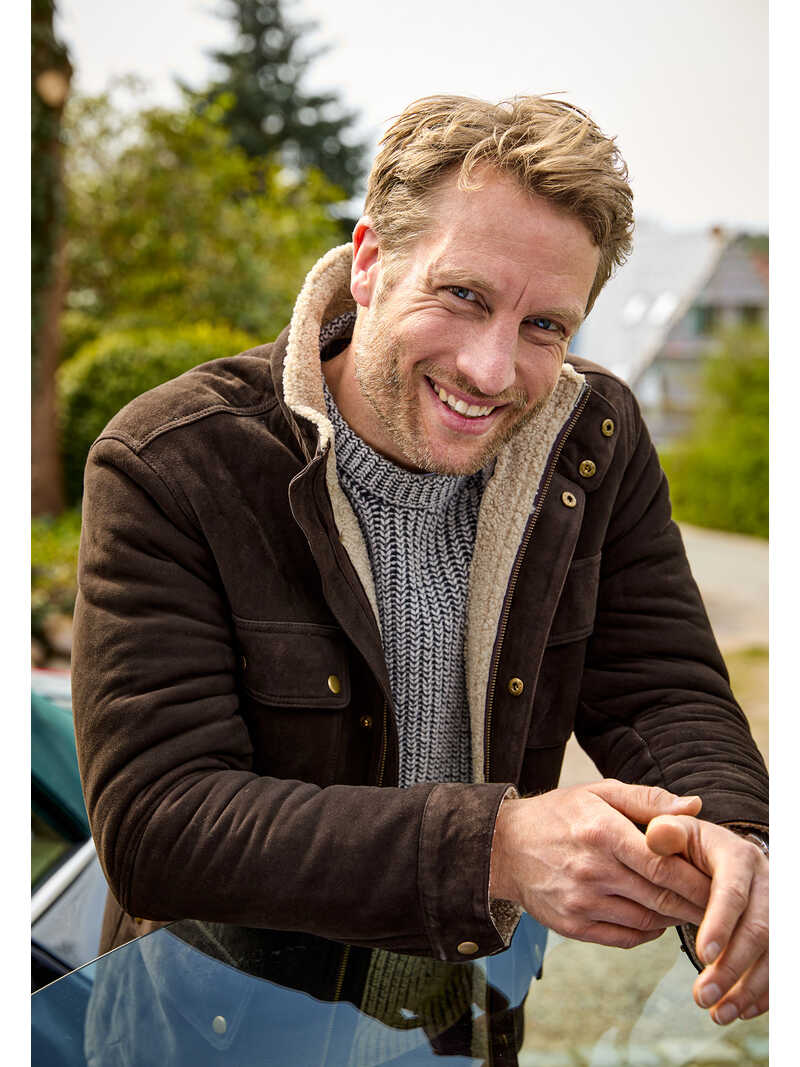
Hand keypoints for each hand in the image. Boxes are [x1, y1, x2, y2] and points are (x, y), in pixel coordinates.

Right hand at [489, 779, 711, 948]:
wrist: (503, 847)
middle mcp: (591, 870)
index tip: (718, 881)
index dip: (696, 878)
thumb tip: (694, 806)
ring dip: (674, 919)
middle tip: (716, 904)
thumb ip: (648, 800)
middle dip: (695, 904)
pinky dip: (648, 933)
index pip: (662, 865)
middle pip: (660, 898)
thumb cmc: (558, 814)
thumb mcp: (599, 792)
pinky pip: (625, 938)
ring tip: (690, 910)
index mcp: (601, 832)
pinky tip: (656, 920)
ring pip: (646, 922)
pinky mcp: (572, 926)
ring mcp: (580, 902)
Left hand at [645, 816, 767, 1022]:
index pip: (733, 892)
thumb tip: (657, 835)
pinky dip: (763, 992)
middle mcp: (766, 881)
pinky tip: (740, 1010)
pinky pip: (781, 965)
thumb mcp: (675, 832)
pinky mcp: (780, 931)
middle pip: (758, 928)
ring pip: (774, 953)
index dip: (720, 923)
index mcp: (737, 856)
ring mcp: (778, 908)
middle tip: (701, 995)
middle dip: (732, 966)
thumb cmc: (688, 846)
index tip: (701, 955)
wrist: (717, 852)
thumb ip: (664, 834)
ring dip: (747, 987)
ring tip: (718, 1013)